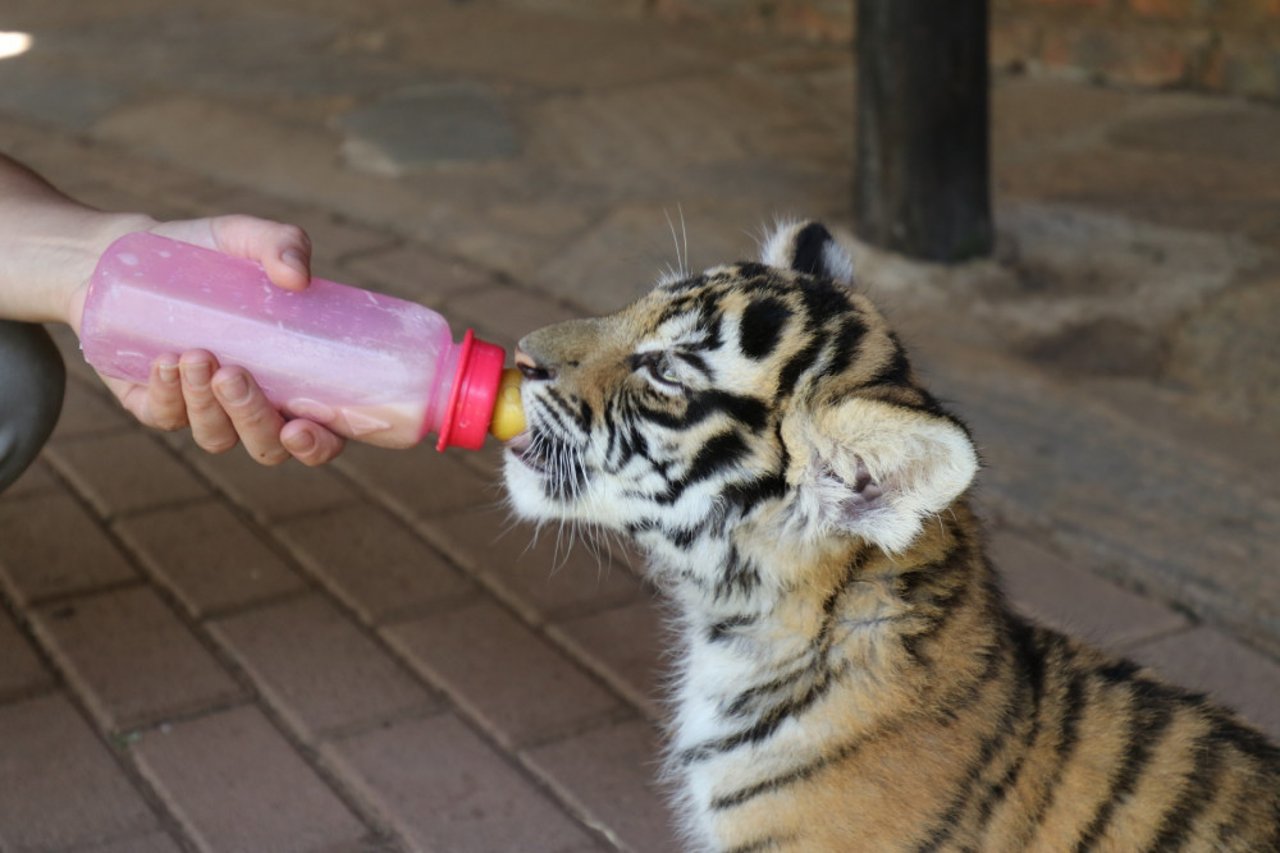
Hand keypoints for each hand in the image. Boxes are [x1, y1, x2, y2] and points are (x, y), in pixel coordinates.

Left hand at [69, 215, 344, 466]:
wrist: (125, 257)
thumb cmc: (203, 253)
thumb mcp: (245, 238)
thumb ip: (282, 244)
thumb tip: (297, 276)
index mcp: (293, 380)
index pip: (321, 434)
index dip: (317, 445)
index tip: (302, 427)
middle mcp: (253, 405)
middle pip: (267, 447)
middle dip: (253, 419)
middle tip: (233, 374)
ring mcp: (204, 411)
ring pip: (216, 438)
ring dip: (207, 404)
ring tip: (196, 354)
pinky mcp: (156, 406)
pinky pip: (166, 418)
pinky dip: (168, 394)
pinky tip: (165, 361)